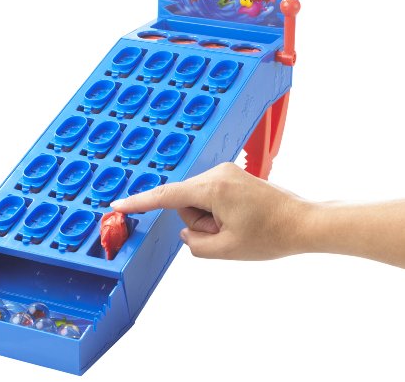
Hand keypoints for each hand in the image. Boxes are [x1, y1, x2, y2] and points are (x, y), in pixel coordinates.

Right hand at [111, 163, 308, 259]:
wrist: (304, 222)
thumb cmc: (271, 235)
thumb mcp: (226, 249)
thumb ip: (194, 243)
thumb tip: (187, 231)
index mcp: (213, 188)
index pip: (166, 196)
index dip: (140, 202)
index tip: (118, 203)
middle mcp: (217, 173)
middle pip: (184, 200)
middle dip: (197, 221)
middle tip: (225, 233)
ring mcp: (226, 172)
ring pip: (197, 199)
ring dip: (209, 217)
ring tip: (237, 226)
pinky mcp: (233, 175)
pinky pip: (210, 194)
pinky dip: (216, 210)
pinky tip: (240, 219)